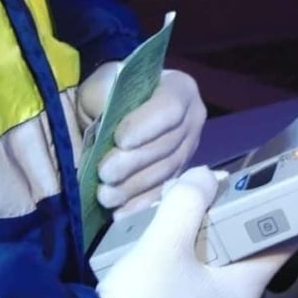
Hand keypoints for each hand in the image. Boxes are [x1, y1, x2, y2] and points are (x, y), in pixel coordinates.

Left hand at [77, 62, 206, 218]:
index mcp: (180, 89)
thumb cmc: (110, 93)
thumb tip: (106, 119)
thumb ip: (105, 95)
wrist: (116, 110)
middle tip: (106, 174)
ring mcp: (190, 148)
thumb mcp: (104, 85)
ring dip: (135, 187)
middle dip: (135, 162)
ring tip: (106, 195)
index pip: (169, 108)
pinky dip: (142, 204)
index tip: (119, 140)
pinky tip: (120, 212)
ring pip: (166, 171)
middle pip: (168, 144)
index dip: (146, 126)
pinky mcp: (181, 173)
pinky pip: (165, 191)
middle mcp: (193, 119)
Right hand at [96, 166, 297, 297]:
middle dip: (231, 203)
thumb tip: (205, 176)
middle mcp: (231, 291)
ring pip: (215, 241)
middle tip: (216, 177)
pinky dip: (183, 231)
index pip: (284, 243)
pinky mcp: (179, 291)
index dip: (288, 210)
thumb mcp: (165, 245)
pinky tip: (163, 213)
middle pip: (245, 236)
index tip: (287, 179)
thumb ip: (188, 204)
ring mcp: (204, 292)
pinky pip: (191, 251)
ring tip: (183, 190)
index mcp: (243, 285)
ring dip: (201, 214)